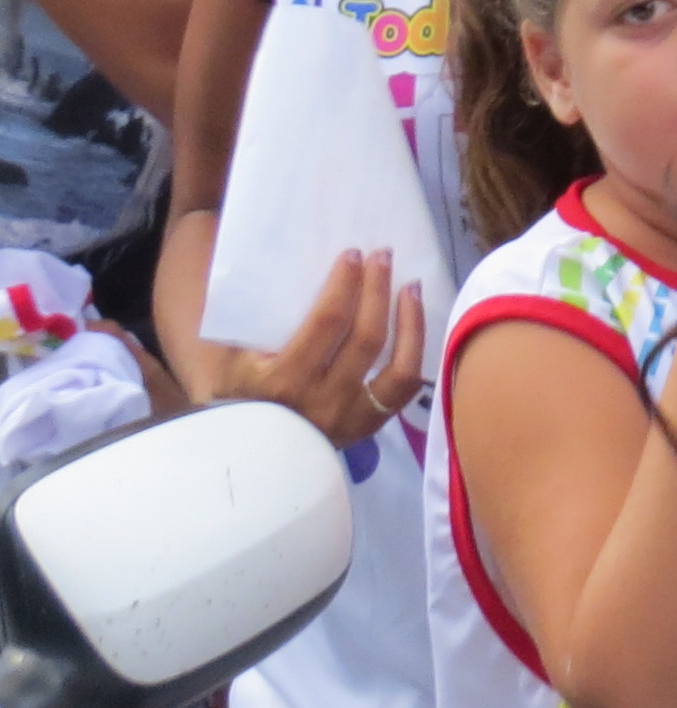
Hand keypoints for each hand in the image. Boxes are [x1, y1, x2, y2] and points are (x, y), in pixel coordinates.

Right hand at [197, 249, 425, 448]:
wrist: (240, 452)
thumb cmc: (233, 394)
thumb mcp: (229, 356)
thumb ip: (250, 316)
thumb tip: (272, 262)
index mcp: (281, 380)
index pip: (327, 323)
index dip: (345, 285)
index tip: (352, 255)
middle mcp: (320, 400)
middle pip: (367, 338)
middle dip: (377, 290)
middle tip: (382, 256)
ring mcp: (349, 417)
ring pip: (398, 366)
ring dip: (409, 320)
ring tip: (411, 286)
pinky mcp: (366, 426)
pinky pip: (404, 389)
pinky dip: (416, 353)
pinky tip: (416, 325)